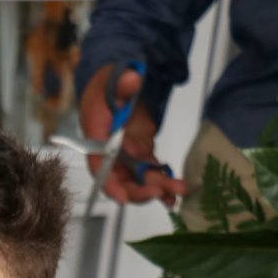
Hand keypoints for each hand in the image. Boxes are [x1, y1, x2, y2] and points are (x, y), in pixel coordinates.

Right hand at [79, 65, 187, 207]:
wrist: (115, 83)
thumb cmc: (107, 83)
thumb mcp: (112, 78)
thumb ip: (122, 82)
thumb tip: (131, 81)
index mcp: (97, 138)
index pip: (99, 167)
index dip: (110, 185)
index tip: (123, 199)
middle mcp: (110, 153)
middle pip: (121, 180)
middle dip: (139, 190)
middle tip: (160, 192)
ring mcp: (127, 154)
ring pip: (140, 178)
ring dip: (159, 187)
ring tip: (180, 190)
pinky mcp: (141, 151)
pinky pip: (151, 170)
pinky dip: (164, 180)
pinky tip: (177, 188)